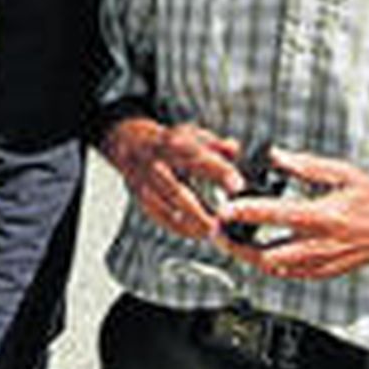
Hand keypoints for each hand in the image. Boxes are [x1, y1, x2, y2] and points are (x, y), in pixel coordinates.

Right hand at [101, 117, 243, 241]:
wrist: (130, 145)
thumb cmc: (169, 143)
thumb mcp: (191, 135)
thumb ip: (215, 144)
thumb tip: (233, 148)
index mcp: (173, 145)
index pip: (198, 159)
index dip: (219, 172)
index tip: (238, 185)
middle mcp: (156, 165)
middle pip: (177, 190)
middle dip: (199, 210)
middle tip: (222, 220)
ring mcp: (146, 184)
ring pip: (166, 209)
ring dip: (191, 223)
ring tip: (213, 231)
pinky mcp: (142, 199)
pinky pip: (160, 218)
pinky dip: (179, 228)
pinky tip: (197, 233)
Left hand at [215, 148, 368, 279]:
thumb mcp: (342, 173)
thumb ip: (305, 166)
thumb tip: (275, 156)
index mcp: (325, 215)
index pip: (277, 216)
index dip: (247, 213)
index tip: (224, 209)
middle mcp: (322, 244)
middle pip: (268, 255)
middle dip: (237, 246)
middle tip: (217, 233)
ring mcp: (324, 262)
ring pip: (276, 269)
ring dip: (249, 258)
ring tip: (229, 243)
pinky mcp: (326, 272)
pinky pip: (291, 275)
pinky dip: (270, 266)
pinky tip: (257, 254)